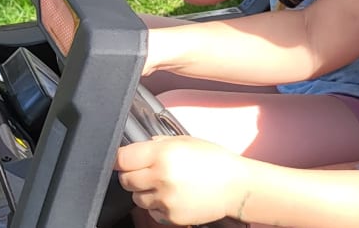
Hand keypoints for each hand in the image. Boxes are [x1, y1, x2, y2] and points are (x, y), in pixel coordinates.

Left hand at [116, 136, 247, 225]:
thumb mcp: (186, 141)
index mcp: (163, 154)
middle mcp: (161, 177)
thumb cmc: (213, 160)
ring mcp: (165, 199)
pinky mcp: (171, 216)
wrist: (236, 186)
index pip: (122, 159)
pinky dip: (158, 205)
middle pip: (126, 180)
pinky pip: (152, 211)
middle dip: (132, 175)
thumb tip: (137, 147)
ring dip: (144, 191)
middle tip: (147, 171)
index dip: (121, 159)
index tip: (123, 160)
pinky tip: (175, 196)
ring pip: (137, 198)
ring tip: (165, 184)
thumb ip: (158, 142)